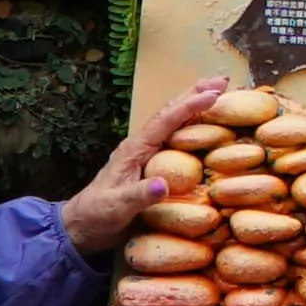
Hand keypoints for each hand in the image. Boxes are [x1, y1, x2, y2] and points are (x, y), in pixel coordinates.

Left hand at [62, 78, 226, 251]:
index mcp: (135, 149)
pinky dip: (191, 127)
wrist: (83, 224)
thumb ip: (139, 195)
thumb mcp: (118, 206)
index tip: (214, 94)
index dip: (190, 106)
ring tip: (217, 92)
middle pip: (171, 112)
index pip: (165, 121)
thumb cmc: (98, 214)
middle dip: (195, 94)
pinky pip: (175, 140)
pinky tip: (204, 127)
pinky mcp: (151, 166)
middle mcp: (142, 146)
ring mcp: (146, 155)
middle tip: (222, 80)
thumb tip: (164, 184)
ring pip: (173, 123)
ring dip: (194, 106)